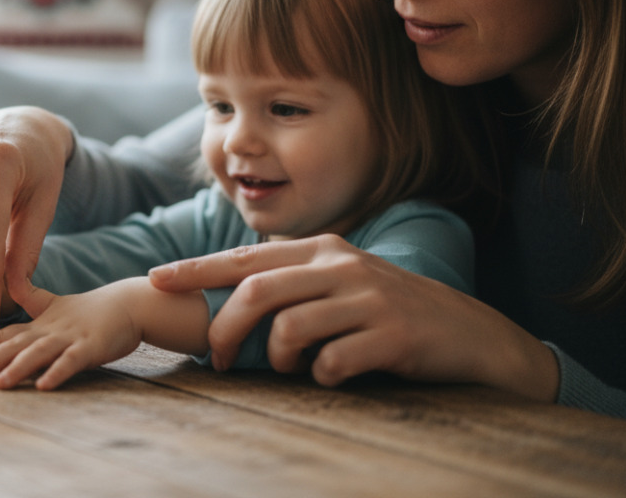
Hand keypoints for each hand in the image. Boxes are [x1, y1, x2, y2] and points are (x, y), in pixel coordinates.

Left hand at [0, 283, 144, 390]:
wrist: (127, 305)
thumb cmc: (89, 310)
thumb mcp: (53, 305)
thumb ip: (28, 298)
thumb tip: (5, 285)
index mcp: (37, 325)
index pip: (4, 333)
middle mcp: (48, 330)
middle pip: (15, 346)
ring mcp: (69, 338)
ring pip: (39, 354)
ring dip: (18, 369)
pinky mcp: (90, 347)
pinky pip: (71, 362)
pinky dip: (57, 373)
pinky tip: (44, 386)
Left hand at [149, 235, 559, 400]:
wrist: (468, 333)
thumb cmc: (388, 312)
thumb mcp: (340, 282)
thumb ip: (292, 283)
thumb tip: (230, 298)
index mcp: (321, 249)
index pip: (243, 257)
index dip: (196, 269)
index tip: (156, 280)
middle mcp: (340, 265)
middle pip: (256, 292)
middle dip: (224, 329)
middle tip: (217, 359)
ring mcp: (367, 298)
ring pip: (289, 329)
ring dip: (278, 359)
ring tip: (293, 368)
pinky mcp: (391, 334)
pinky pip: (331, 362)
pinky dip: (322, 376)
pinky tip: (336, 375)